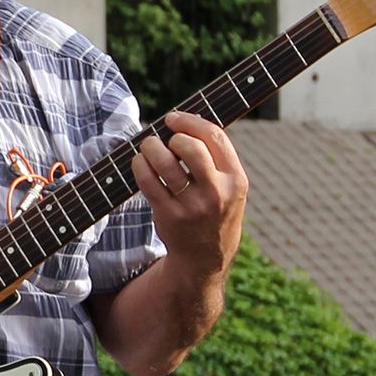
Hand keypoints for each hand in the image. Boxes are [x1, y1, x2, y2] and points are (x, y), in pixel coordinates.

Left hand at [133, 111, 248, 276]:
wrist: (205, 257)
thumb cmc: (215, 211)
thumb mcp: (231, 187)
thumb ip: (217, 158)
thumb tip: (186, 121)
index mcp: (236, 180)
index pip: (214, 137)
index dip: (190, 121)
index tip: (174, 118)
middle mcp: (216, 192)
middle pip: (190, 147)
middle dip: (172, 136)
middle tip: (164, 138)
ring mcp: (192, 206)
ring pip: (165, 163)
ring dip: (151, 147)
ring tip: (148, 146)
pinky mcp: (169, 215)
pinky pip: (148, 181)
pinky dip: (140, 165)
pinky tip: (140, 162)